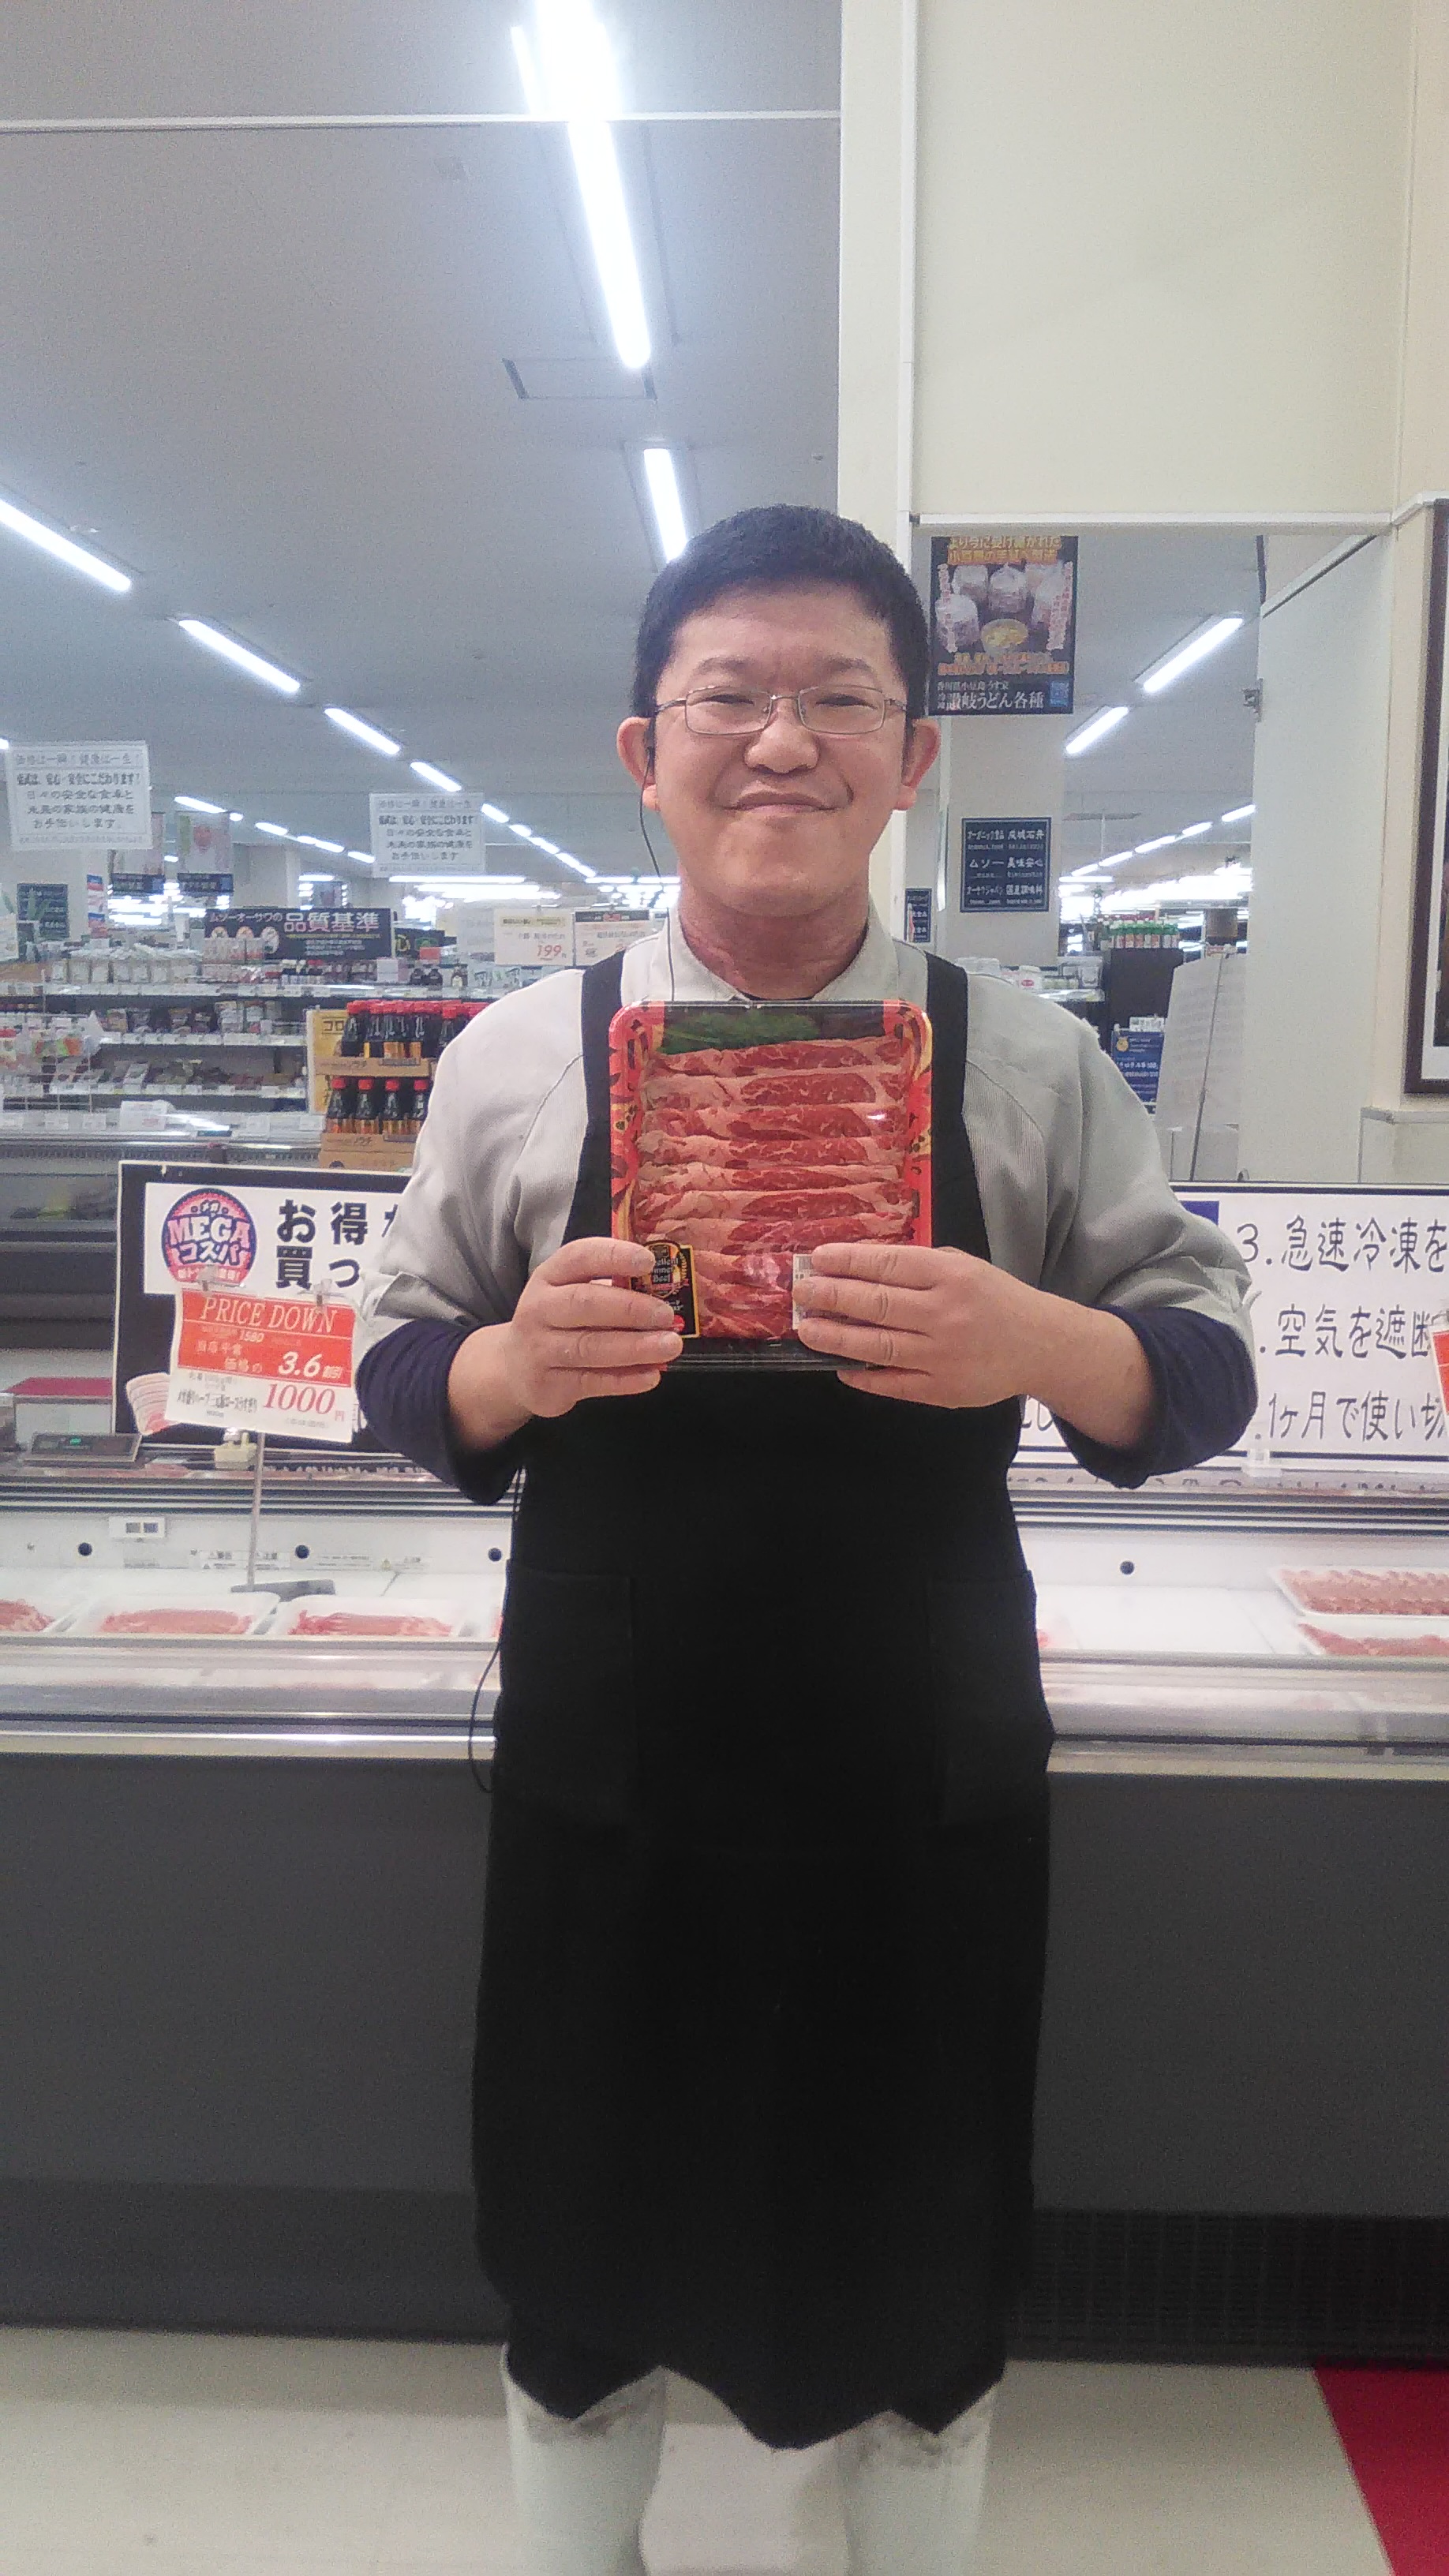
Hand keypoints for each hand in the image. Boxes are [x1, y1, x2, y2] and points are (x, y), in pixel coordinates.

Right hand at [448, 1238, 682, 1447]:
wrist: (514, 1367)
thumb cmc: (559, 1322)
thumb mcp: (572, 1294)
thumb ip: (610, 1289)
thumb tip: (664, 1292)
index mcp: (549, 1276)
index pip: (579, 1257)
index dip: (614, 1256)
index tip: (648, 1261)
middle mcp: (538, 1309)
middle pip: (584, 1304)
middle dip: (630, 1308)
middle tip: (666, 1315)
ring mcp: (539, 1349)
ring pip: (589, 1347)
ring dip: (634, 1347)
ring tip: (670, 1345)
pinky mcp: (548, 1385)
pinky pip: (591, 1382)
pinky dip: (625, 1380)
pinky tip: (652, 1375)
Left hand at [793, 1242, 1155, 1446]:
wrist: (1041, 1345)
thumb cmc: (995, 1300)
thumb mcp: (965, 1267)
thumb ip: (919, 1266)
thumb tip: (860, 1266)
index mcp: (951, 1276)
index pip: (887, 1265)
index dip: (847, 1261)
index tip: (817, 1258)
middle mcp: (945, 1314)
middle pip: (874, 1304)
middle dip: (830, 1295)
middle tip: (800, 1291)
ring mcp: (942, 1356)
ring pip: (876, 1345)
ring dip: (834, 1337)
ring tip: (806, 1329)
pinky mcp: (943, 1390)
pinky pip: (892, 1384)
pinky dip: (862, 1375)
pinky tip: (838, 1365)